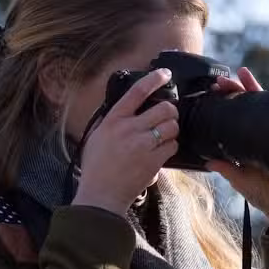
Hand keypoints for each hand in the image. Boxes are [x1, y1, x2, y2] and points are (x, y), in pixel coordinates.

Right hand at [73, 68, 178, 215]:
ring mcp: (142, 145)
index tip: (165, 74)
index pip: (137, 92)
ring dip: (172, 129)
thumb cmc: (96, 167)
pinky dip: (171, 147)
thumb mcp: (97, 137)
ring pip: (172, 126)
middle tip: (167, 118)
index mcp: (113, 120)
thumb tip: (127, 108)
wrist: (101, 195)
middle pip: (164, 108)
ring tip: (165, 135)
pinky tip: (162, 151)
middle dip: (170, 112)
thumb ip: (112, 121)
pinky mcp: (153, 161)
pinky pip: (172, 146)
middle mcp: (128, 129)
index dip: (154, 79)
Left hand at [207, 67, 268, 236]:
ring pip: (262, 105)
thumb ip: (225, 169)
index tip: (210, 96)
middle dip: (234, 91)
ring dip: (252, 88)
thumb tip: (206, 160)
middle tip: (220, 81)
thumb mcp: (240, 180)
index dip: (222, 108)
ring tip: (241, 73)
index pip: (232, 120)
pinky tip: (265, 87)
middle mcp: (259, 135)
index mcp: (245, 144)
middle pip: (245, 107)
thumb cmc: (264, 195)